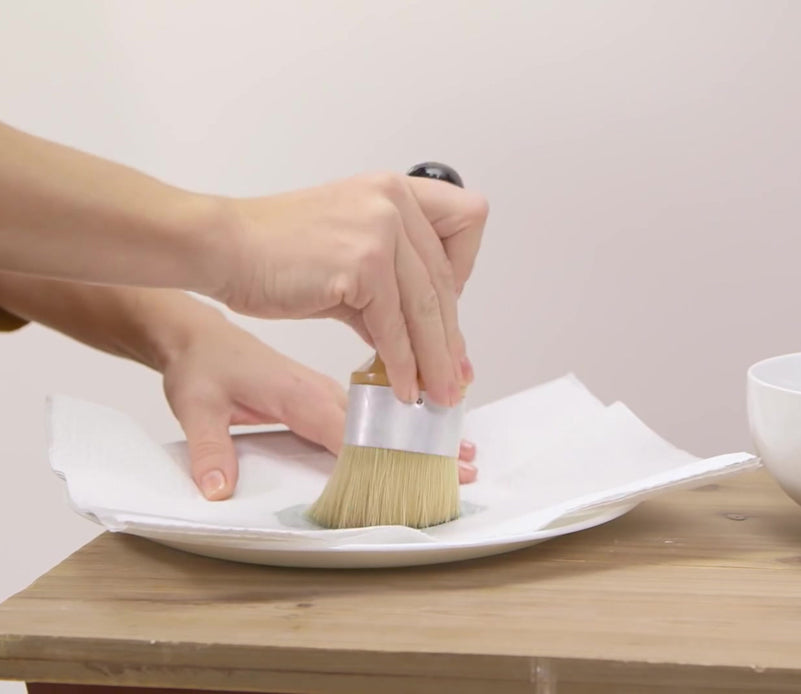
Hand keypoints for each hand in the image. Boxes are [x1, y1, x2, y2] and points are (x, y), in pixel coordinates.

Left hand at [162, 319, 478, 499]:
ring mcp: (324, 383)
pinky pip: (371, 395)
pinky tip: (423, 413)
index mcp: (295, 391)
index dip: (385, 452)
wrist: (195, 333)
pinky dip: (401, 405)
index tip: (423, 469)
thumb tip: (217, 489)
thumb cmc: (199, 365)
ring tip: (462, 439)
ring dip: (421, 417)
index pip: (347, 428)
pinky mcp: (323, 384)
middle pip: (381, 413)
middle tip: (467, 458)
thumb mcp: (193, 404)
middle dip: (423, 437)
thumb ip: (208, 446)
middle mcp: (318, 385)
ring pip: (383, 400)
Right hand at [218, 172, 487, 406]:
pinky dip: (402, 364)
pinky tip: (402, 387)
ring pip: (427, 308)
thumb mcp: (349, 257)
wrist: (223, 247)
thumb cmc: (274, 251)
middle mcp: (394, 201)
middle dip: (450, 338)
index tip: (444, 309)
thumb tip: (424, 343)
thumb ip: (391, 291)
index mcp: (395, 190)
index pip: (465, 223)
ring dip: (436, 361)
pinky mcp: (363, 262)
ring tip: (438, 394)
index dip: (462, 270)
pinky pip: (394, 326)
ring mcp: (380, 228)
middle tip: (454, 376)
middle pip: (445, 281)